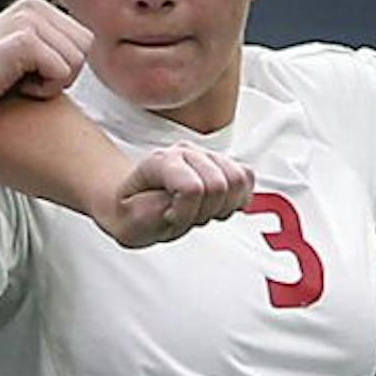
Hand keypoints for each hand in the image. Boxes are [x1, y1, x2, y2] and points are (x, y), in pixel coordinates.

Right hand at [0, 0, 91, 125]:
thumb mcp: (24, 53)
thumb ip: (52, 43)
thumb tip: (87, 45)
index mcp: (35, 5)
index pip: (84, 40)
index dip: (61, 67)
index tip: (27, 71)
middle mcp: (33, 5)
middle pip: (85, 48)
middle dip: (61, 74)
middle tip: (25, 78)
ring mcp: (28, 19)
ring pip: (77, 62)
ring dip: (51, 83)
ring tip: (17, 80)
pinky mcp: (25, 39)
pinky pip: (62, 73)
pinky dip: (43, 90)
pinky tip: (14, 85)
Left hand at [97, 142, 255, 247]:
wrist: (131, 202)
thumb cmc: (130, 211)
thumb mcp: (127, 222)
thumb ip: (154, 213)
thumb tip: (181, 206)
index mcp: (160, 162)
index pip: (193, 187)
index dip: (185, 214)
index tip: (169, 218)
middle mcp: (185, 153)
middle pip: (220, 185)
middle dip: (204, 213)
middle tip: (184, 217)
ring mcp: (205, 156)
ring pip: (239, 179)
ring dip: (222, 206)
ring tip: (199, 212)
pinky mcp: (222, 164)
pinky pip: (247, 178)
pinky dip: (237, 199)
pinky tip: (216, 207)